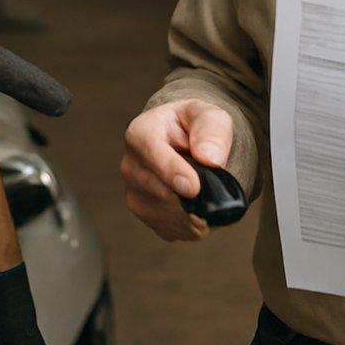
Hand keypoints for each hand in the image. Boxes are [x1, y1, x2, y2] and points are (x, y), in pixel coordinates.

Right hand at [121, 98, 234, 241]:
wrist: (187, 143)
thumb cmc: (195, 126)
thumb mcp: (209, 116)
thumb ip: (212, 131)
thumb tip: (210, 158)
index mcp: (140, 133)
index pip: (151, 154)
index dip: (172, 172)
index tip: (193, 188)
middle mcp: (131, 165)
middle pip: (160, 191)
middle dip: (191, 195)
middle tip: (214, 190)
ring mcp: (135, 193)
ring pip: (167, 214)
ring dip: (194, 212)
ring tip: (207, 195)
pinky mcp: (146, 215)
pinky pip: (172, 229)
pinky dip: (192, 225)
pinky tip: (198, 207)